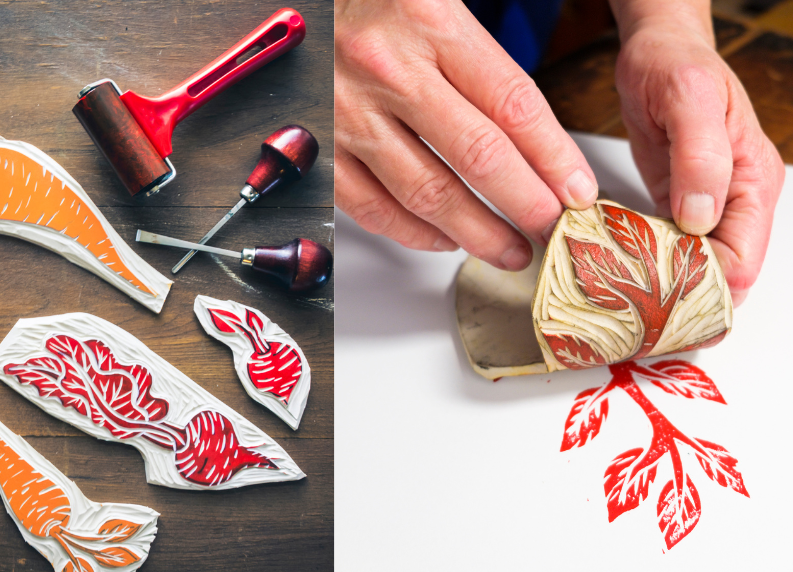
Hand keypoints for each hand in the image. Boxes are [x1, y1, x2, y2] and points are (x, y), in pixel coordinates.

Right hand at [334, 0, 598, 270]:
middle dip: (526, 204)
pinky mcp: (320, 145)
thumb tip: (532, 136)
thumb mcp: (435, 1)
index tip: (576, 190)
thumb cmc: (368, 1)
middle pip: (478, 156)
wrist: (294, 2)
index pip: (512, 103)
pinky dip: (414, 233)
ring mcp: (350, 112)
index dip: (554, 156)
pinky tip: (445, 238)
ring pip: (427, 192)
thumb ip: (481, 60)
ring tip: (509, 248)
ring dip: (477, 231)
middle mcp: (389, 69)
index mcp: (430, 22)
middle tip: (552, 229)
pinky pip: (373, 206)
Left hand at [612, 0, 784, 305]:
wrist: (655, 51)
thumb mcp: (689, 100)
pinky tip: (620, 274)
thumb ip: (701, 158)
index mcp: (753, 183)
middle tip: (637, 315)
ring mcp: (703, 207)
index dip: (707, 287)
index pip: (743, 261)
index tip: (663, 301)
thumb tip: (702, 218)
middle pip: (719, 274)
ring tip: (625, 303)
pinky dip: (646, 264)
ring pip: (691, 267)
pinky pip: (666, 248)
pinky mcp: (674, 206)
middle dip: (684, 296)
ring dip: (662, 286)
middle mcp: (733, 202)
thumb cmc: (678, 66)